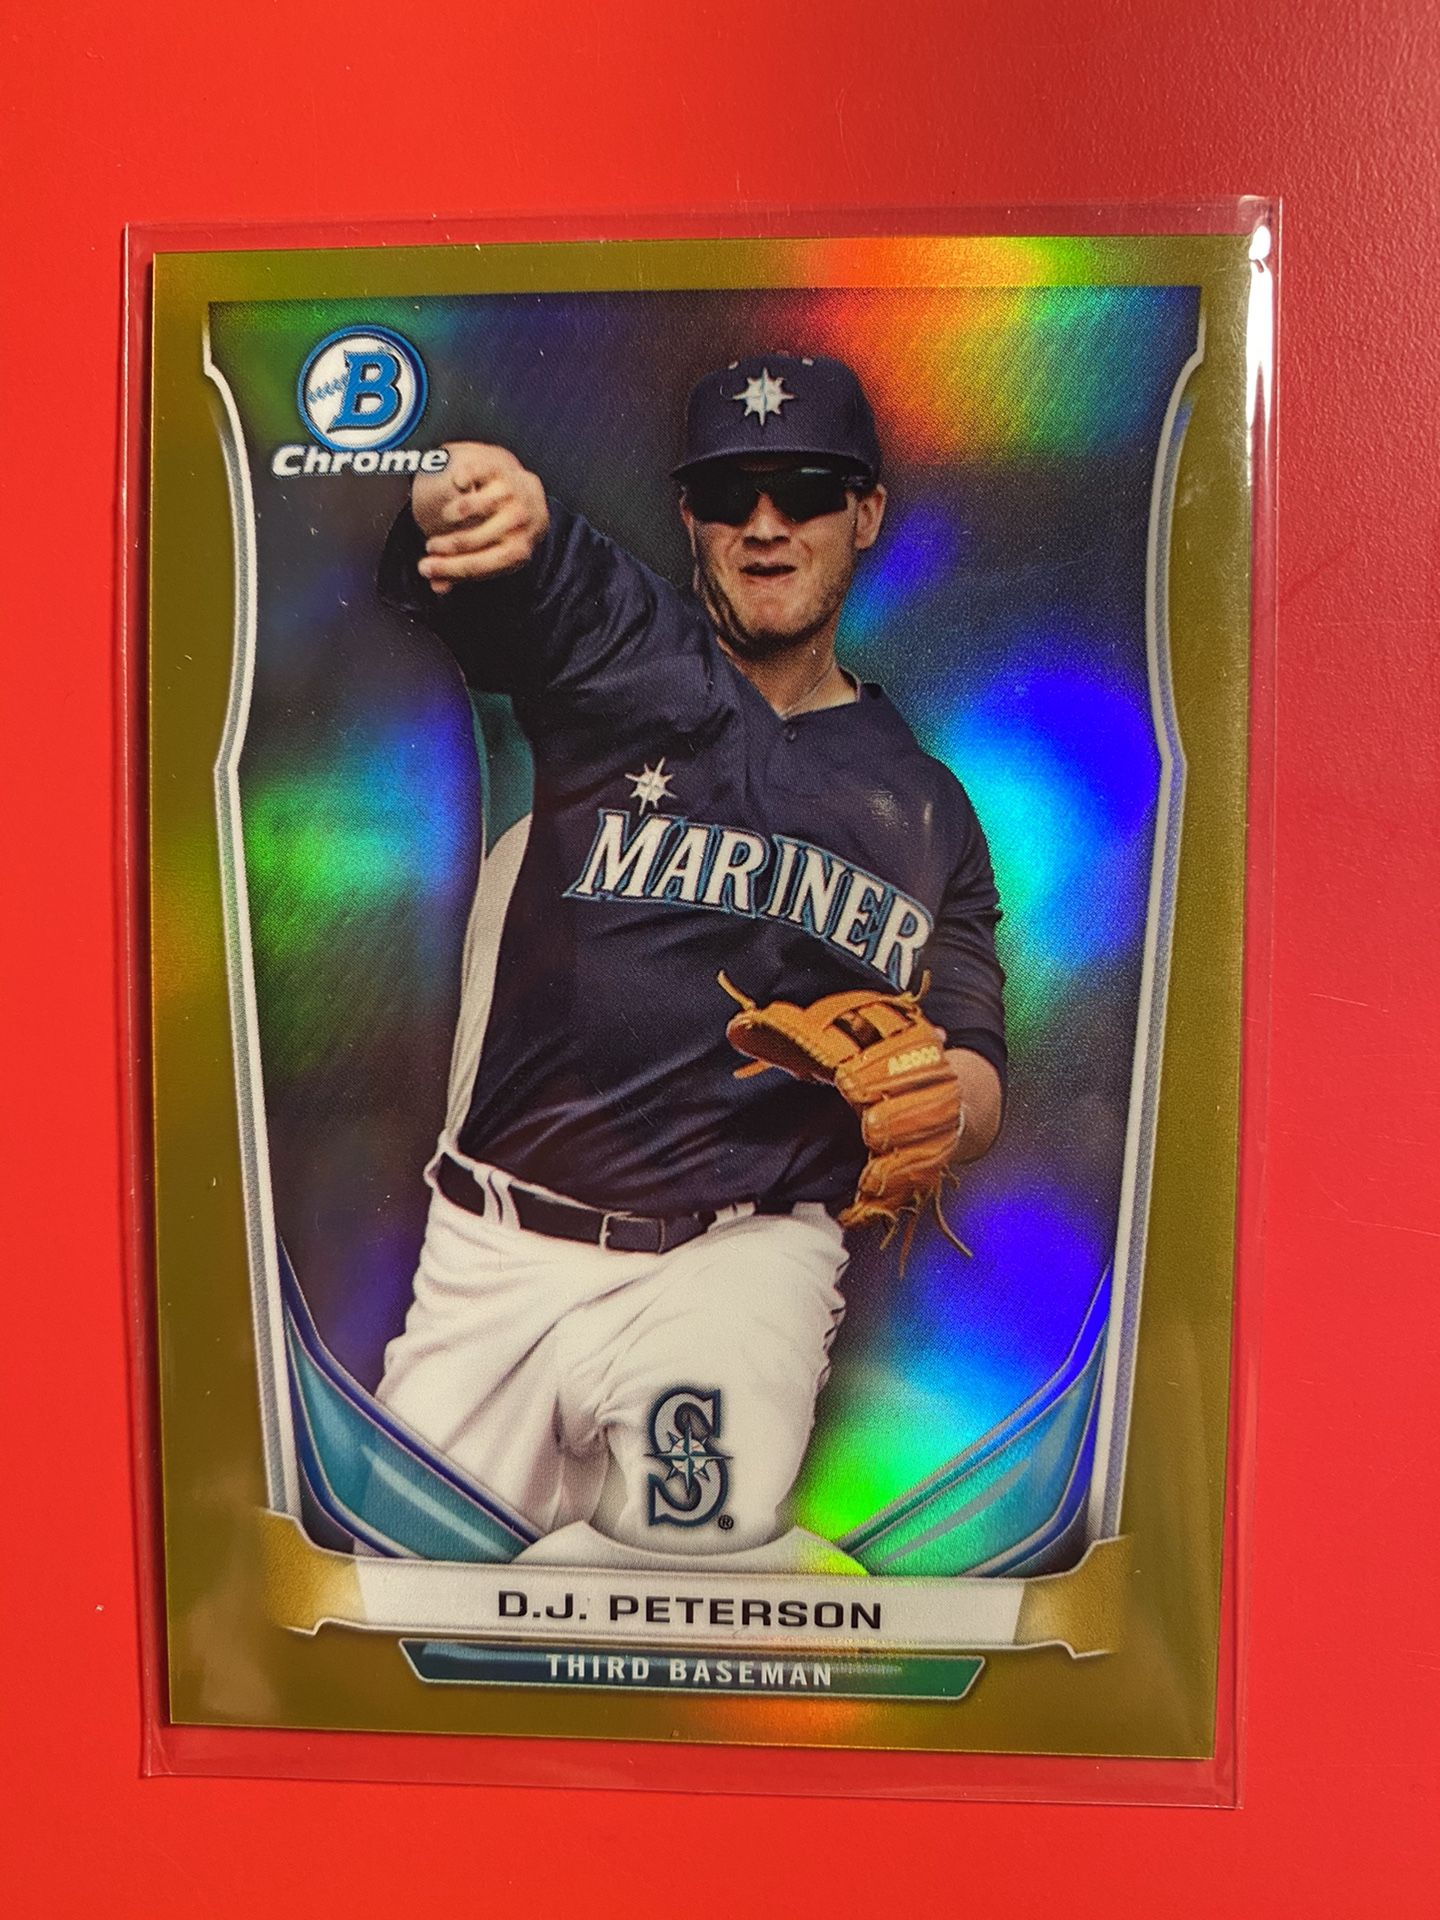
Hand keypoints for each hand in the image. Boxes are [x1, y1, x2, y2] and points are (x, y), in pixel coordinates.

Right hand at [411, 443, 548, 593]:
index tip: (425, 568)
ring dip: (451, 515)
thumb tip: (437, 586)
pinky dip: (459, 481)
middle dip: (445, 546)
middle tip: (430, 546)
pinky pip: (470, 475)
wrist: (530, 492)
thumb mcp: (493, 552)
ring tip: (446, 518)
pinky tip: (459, 487)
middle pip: (471, 540)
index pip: (479, 565)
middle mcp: (518, 523)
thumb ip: (465, 570)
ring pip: (470, 508)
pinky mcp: (500, 469)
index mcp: (518, 550)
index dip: (448, 568)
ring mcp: (510, 494)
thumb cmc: (505, 529)